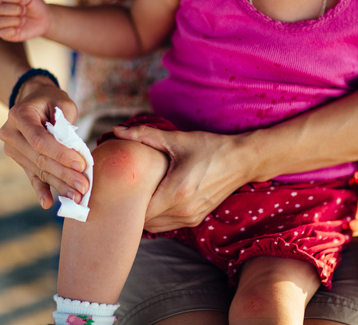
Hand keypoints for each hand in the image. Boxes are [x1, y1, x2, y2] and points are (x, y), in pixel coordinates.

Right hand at [0, 0, 50, 41]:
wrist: (43, 19)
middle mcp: (2, 11)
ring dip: (13, 20)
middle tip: (25, 10)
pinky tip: (19, 29)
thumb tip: (18, 2)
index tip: (24, 0)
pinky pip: (2, 34)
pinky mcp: (8, 34)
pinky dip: (10, 31)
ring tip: (23, 20)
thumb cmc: (34, 5)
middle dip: (14, 9)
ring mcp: (4, 22)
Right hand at [0, 76, 89, 208]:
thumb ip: (66, 124)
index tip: (82, 165)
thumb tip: (74, 152)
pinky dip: (41, 189)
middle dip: (64, 174)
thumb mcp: (62, 103)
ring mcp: (12, 148)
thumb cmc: (52, 101)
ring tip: (77, 196)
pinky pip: (31, 176)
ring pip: (38, 170)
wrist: (33, 99)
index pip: (40, 140)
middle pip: (40, 159)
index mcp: (19, 115)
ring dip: (59, 184)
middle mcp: (10, 133)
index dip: (61, 154)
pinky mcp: (18, 159)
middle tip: (84, 186)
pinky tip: (47, 203)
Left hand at [112, 125, 250, 232]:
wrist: (241, 161)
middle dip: (133, 209)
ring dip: (146, 214)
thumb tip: (116, 130)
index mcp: (176, 192)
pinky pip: (169, 224)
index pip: (139, 212)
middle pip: (144, 222)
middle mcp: (183, 211)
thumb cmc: (209, 148)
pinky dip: (159, 216)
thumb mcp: (176, 139)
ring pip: (156, 227)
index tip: (118, 189)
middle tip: (124, 191)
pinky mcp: (196, 219)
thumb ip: (144, 135)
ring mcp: (191, 218)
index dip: (126, 203)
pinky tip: (156, 198)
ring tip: (139, 195)